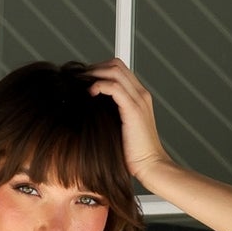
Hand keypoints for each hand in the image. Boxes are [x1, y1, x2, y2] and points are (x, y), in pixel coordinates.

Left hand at [87, 59, 170, 188]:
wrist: (151, 166)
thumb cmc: (135, 155)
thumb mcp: (121, 130)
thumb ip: (112, 116)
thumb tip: (92, 112)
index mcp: (139, 98)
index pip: (119, 70)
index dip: (100, 70)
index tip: (85, 81)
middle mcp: (141, 94)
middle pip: (116, 65)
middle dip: (95, 68)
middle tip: (80, 80)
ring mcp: (139, 100)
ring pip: (115, 71)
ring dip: (95, 74)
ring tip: (82, 84)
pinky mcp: (133, 109)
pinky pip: (114, 87)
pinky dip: (99, 85)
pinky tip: (91, 93)